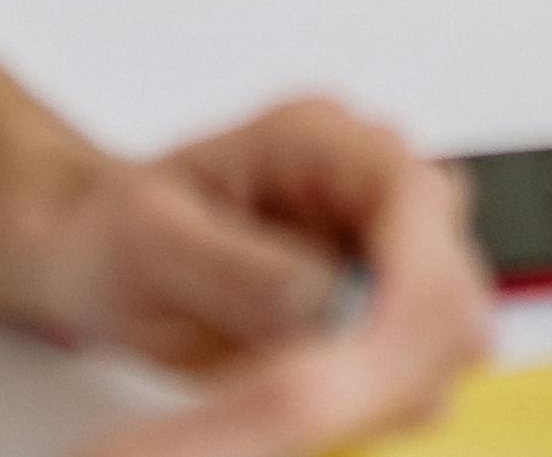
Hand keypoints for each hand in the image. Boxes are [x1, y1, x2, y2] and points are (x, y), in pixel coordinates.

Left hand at [56, 107, 491, 456]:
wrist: (98, 254)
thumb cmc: (116, 229)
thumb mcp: (151, 240)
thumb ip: (238, 267)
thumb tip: (330, 302)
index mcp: (321, 139)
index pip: (417, 198)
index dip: (415, 283)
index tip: (372, 358)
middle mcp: (368, 187)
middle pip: (452, 276)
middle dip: (403, 353)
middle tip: (316, 408)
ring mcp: (380, 251)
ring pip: (444, 335)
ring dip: (385, 387)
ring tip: (285, 403)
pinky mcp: (375, 314)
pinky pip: (406, 373)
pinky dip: (367, 404)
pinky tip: (301, 411)